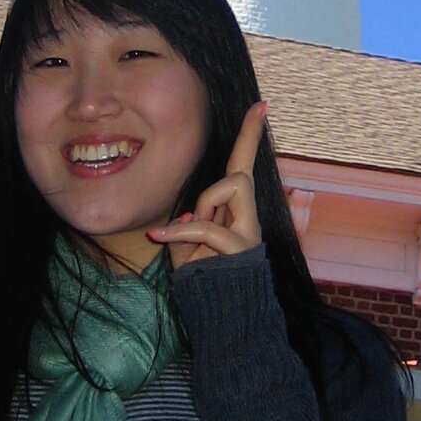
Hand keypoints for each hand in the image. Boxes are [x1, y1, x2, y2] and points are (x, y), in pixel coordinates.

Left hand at [148, 103, 265, 268]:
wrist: (222, 316)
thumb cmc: (203, 280)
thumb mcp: (188, 245)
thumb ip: (190, 223)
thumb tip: (191, 216)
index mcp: (235, 213)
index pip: (243, 166)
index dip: (250, 135)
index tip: (260, 105)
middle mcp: (249, 218)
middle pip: (240, 173)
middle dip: (212, 191)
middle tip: (195, 220)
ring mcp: (249, 232)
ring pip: (232, 187)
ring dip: (203, 208)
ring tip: (190, 237)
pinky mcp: (241, 248)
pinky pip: (205, 226)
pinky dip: (179, 233)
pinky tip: (159, 239)